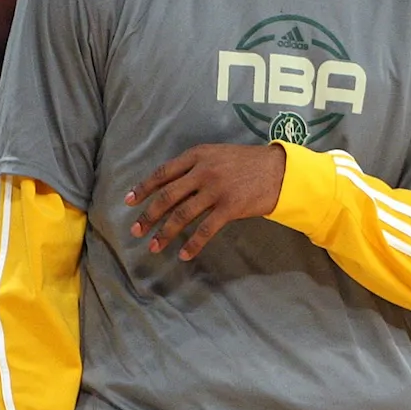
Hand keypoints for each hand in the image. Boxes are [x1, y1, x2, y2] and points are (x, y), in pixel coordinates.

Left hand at [127, 143, 286, 259]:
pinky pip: (205, 229)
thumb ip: (197, 166)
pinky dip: (193, 244)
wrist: (281, 170)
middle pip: (167, 196)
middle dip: (148, 215)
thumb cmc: (250, 162)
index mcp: (198, 155)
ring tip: (154, 246)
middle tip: (136, 230)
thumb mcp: (219, 155)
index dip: (143, 188)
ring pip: (182, 215)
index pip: (163, 173)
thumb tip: (173, 186)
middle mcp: (203, 171)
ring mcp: (216, 189)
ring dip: (165, 233)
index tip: (129, 201)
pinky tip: (184, 254)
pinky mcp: (229, 207)